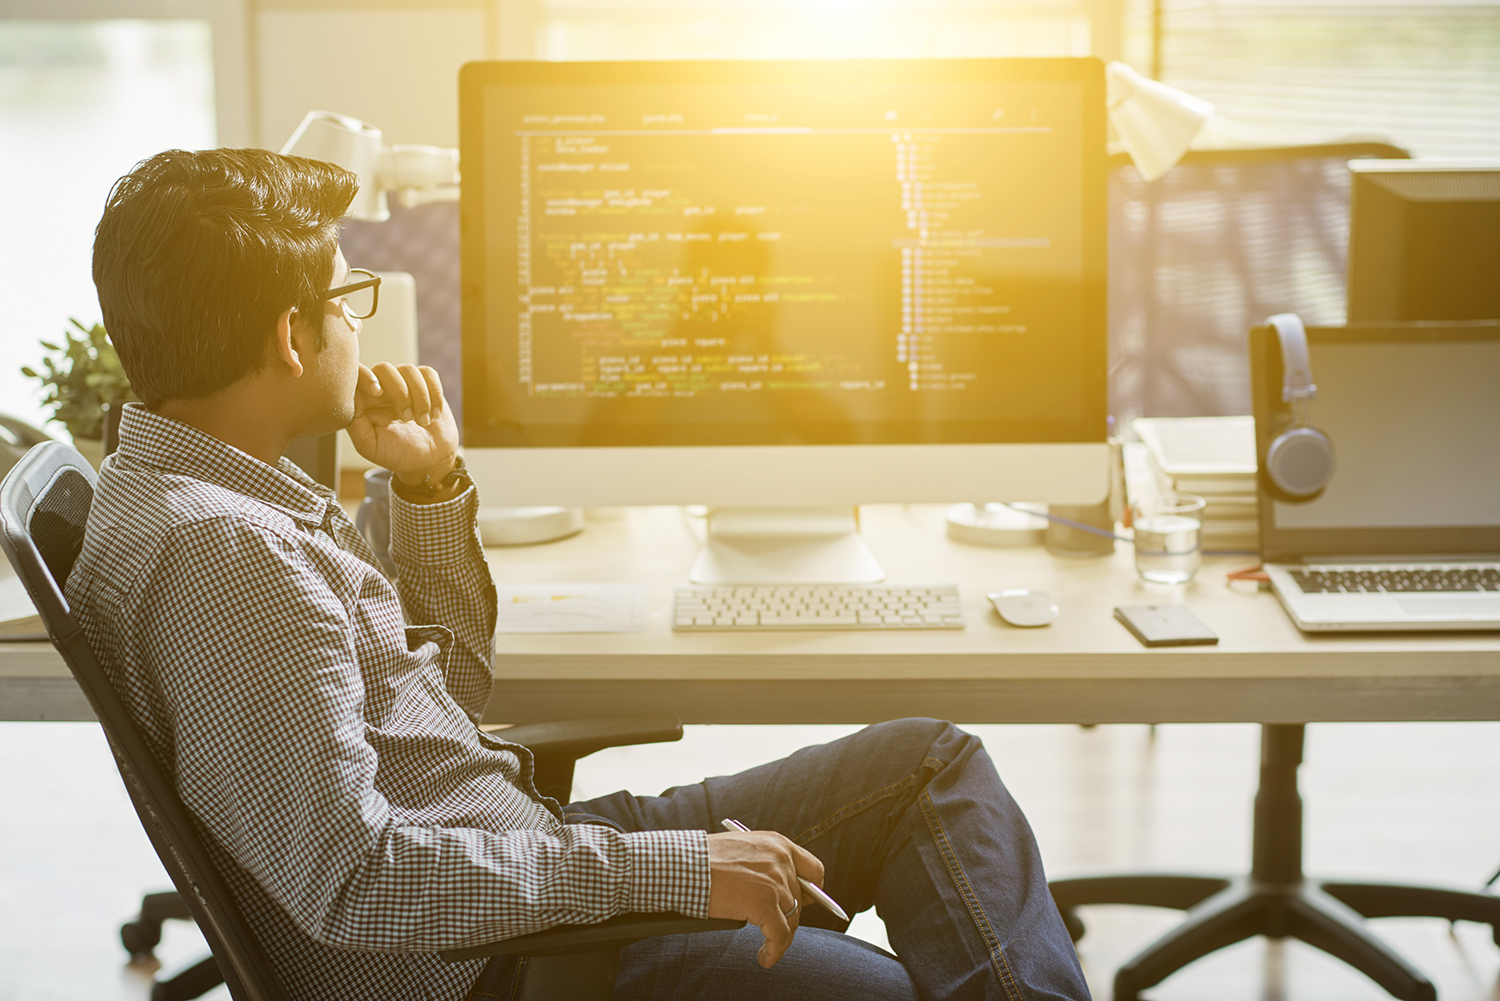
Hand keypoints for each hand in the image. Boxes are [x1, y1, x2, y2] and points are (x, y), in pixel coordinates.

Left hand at [347, 363, 459, 486]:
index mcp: (364, 401)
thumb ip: (354, 421)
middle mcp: (382, 387)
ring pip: (409, 370)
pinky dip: (434, 393)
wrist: (430, 460)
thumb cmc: (397, 454)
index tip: (377, 392)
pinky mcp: (425, 383)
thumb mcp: (369, 444)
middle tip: (407, 419)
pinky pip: (428, 373)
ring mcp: (404, 383)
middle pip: (384, 368)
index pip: (357, 374)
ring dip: (420, 398)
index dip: (365, 376)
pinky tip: (435, 414)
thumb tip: (349, 396)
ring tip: (423, 422)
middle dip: (399, 393)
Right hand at [707, 829, 824, 968]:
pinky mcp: (765, 904)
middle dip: (789, 916)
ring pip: (791, 919)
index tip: (804, 902)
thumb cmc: (704, 859)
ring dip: (780, 936)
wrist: (685, 864)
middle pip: (800, 898)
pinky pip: (780, 935)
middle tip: (774, 928)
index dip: (811, 890)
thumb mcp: (743, 849)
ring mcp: (775, 882)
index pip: (813, 869)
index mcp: (778, 843)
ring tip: (768, 948)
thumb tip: (777, 889)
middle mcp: (782, 860)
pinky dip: (774, 950)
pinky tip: (765, 957)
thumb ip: (764, 863)